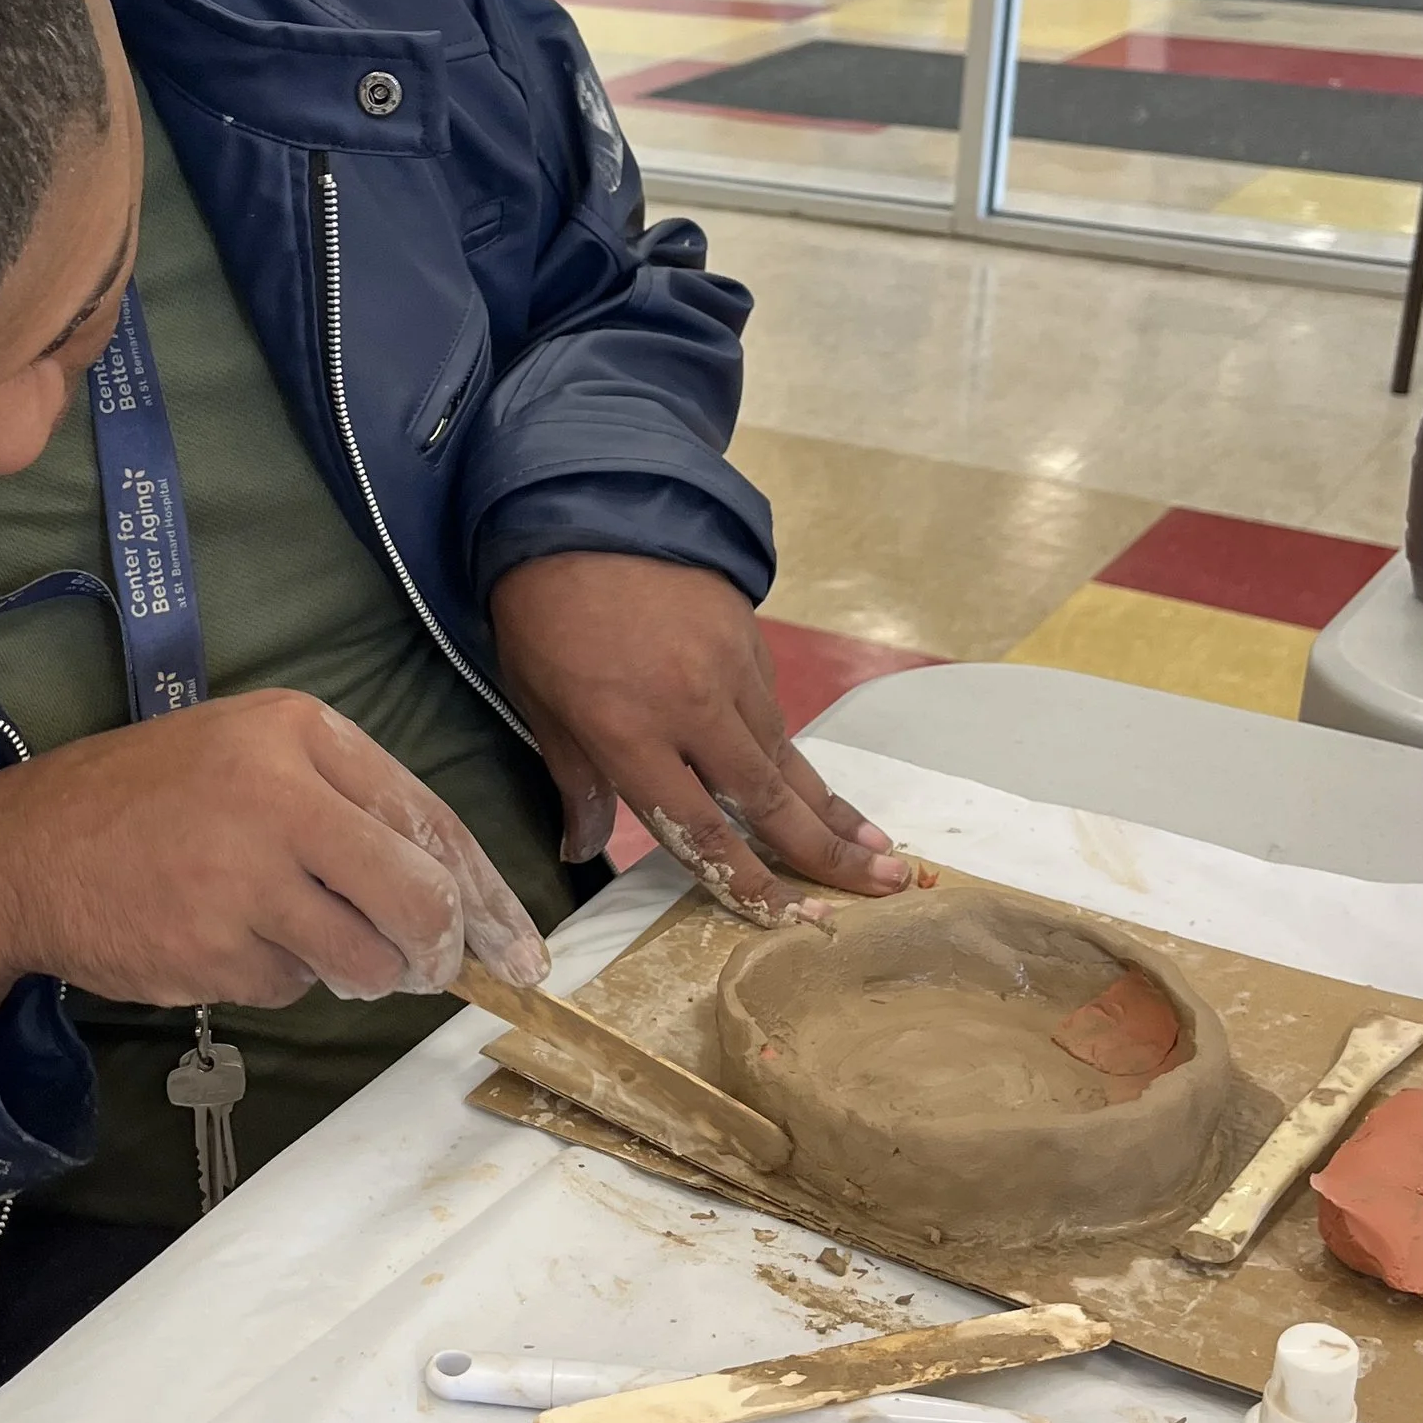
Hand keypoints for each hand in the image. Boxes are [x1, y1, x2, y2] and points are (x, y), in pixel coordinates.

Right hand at [0, 690, 548, 1021]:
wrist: (23, 851)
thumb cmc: (148, 802)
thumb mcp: (248, 758)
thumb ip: (348, 808)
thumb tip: (455, 900)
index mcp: (298, 732)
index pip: (429, 818)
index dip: (485, 892)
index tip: (518, 943)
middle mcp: (279, 794)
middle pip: (417, 897)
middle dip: (437, 949)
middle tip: (436, 972)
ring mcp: (245, 876)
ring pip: (367, 956)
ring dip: (353, 966)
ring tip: (286, 929)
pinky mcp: (216, 946)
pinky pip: (294, 985)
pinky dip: (279, 977)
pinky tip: (224, 938)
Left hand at [489, 552, 908, 924]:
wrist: (584, 503)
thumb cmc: (543, 609)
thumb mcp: (537, 699)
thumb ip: (573, 779)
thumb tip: (579, 849)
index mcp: (630, 731)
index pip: (699, 827)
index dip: (746, 880)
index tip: (789, 919)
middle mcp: (693, 708)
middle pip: (770, 798)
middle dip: (829, 852)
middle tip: (885, 889)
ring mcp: (730, 670)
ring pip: (786, 755)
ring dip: (832, 807)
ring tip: (880, 852)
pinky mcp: (750, 640)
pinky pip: (775, 711)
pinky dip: (796, 753)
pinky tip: (817, 785)